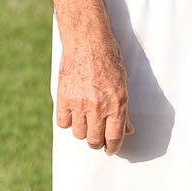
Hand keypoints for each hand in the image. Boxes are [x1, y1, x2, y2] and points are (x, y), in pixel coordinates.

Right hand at [56, 28, 132, 152]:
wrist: (87, 40)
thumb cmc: (109, 58)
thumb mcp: (123, 83)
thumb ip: (124, 109)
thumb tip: (128, 130)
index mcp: (118, 102)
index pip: (114, 137)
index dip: (112, 147)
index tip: (110, 150)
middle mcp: (99, 106)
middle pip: (95, 139)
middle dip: (97, 141)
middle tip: (97, 136)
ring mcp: (79, 102)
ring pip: (79, 134)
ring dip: (83, 131)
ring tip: (86, 119)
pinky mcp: (63, 98)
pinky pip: (63, 123)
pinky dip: (68, 121)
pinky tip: (73, 113)